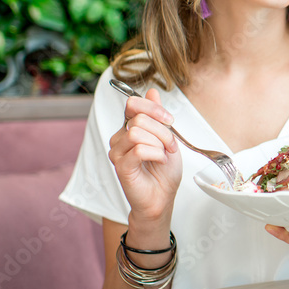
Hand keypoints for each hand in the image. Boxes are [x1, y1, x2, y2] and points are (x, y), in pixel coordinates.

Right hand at [107, 88, 181, 223]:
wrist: (162, 197)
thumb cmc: (163, 171)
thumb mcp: (167, 138)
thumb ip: (158, 116)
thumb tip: (152, 91)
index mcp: (130, 128)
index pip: (133, 103)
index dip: (154, 108)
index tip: (170, 120)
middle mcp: (120, 138)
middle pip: (139, 119)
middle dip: (163, 132)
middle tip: (170, 146)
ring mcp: (118, 152)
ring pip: (137, 132)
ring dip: (160, 143)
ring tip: (164, 155)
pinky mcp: (121, 166)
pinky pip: (138, 149)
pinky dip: (156, 154)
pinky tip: (159, 161)